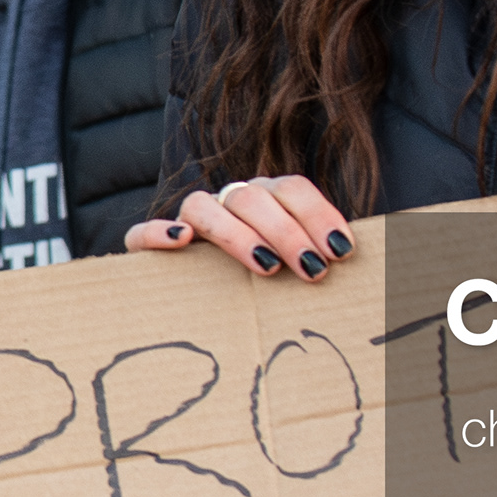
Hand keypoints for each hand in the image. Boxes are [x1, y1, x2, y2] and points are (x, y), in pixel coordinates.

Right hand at [123, 176, 357, 280]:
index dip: (317, 214)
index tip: (341, 251)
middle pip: (253, 196)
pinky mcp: (148, 247)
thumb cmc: (265, 290)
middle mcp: (227, 202)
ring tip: (267, 266)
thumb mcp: (296, 267)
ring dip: (237, 233)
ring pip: (204, 206)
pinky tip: (181, 241)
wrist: (192, 308)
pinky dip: (158, 232)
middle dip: (287, 232)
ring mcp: (187, 222)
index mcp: (265, 199)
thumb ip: (317, 256)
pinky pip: (141, 234)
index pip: (291, 188)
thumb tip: (355, 261)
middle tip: (314, 270)